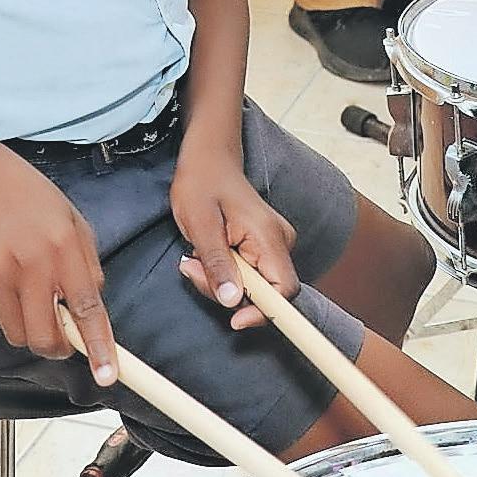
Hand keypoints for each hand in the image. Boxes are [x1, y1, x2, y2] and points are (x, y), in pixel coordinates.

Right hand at [0, 141, 117, 385]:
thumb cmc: (30, 196)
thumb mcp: (73, 220)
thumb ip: (86, 264)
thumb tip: (90, 307)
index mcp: (63, 246)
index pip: (86, 307)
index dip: (97, 345)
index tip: (106, 373)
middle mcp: (30, 263)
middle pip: (44, 338)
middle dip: (57, 347)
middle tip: (61, 336)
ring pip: (17, 334)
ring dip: (30, 330)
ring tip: (31, 299)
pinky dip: (6, 316)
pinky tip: (8, 286)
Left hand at [170, 144, 298, 329]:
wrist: (208, 157)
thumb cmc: (202, 182)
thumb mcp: (200, 224)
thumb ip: (217, 264)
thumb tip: (232, 302)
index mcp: (268, 236)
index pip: (284, 290)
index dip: (263, 313)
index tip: (233, 319)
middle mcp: (280, 241)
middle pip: (265, 292)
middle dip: (227, 292)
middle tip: (193, 268)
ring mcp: (274, 243)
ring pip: (254, 285)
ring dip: (221, 281)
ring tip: (194, 257)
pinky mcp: (263, 246)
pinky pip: (249, 274)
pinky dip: (225, 273)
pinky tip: (206, 255)